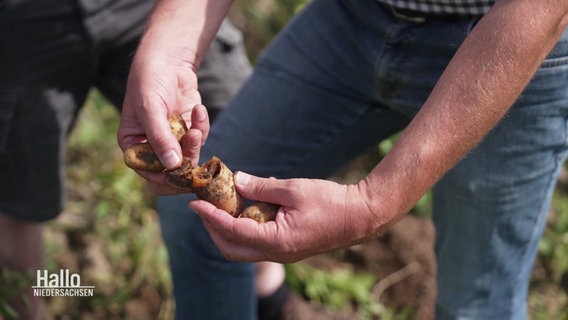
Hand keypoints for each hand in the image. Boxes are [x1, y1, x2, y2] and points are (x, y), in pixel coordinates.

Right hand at [118, 44, 209, 194]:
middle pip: (170, 171)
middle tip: (194, 147)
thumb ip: (160, 138)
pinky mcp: (187, 130)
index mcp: (133, 143)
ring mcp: (171, 139)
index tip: (180, 171)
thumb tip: (172, 167)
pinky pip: (199, 139)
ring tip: (195, 122)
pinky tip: (199, 109)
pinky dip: (201, 126)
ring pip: (188, 157)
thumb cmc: (150, 80)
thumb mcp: (151, 108)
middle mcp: (150, 145)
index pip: (147, 172)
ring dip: (195, 142)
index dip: (164, 177)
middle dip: (185, 163)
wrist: (169, 58)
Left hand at [190, 172, 380, 262]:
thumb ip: (262, 187)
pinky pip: (257, 244)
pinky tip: (244, 208)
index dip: (211, 217)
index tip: (194, 203)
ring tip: (220, 206)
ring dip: (227, 230)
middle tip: (204, 207)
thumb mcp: (294, 188)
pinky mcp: (287, 248)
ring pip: (243, 250)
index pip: (233, 230)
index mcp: (278, 240)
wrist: (361, 216)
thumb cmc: (331, 201)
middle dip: (213, 229)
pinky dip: (244, 229)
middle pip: (232, 249)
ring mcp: (282, 253)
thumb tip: (236, 180)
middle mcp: (277, 253)